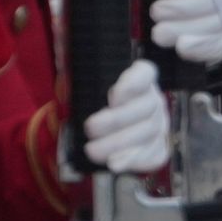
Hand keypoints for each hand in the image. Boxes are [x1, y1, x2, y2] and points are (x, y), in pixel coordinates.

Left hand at [80, 57, 168, 175]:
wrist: (96, 132)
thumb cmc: (90, 103)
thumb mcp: (83, 84)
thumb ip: (79, 76)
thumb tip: (62, 56)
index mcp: (139, 78)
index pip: (145, 74)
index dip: (132, 84)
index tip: (113, 95)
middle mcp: (153, 100)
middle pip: (145, 108)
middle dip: (117, 120)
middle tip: (90, 127)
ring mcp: (159, 125)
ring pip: (147, 133)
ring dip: (119, 143)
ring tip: (93, 150)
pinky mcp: (158, 147)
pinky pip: (153, 155)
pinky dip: (134, 161)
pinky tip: (115, 164)